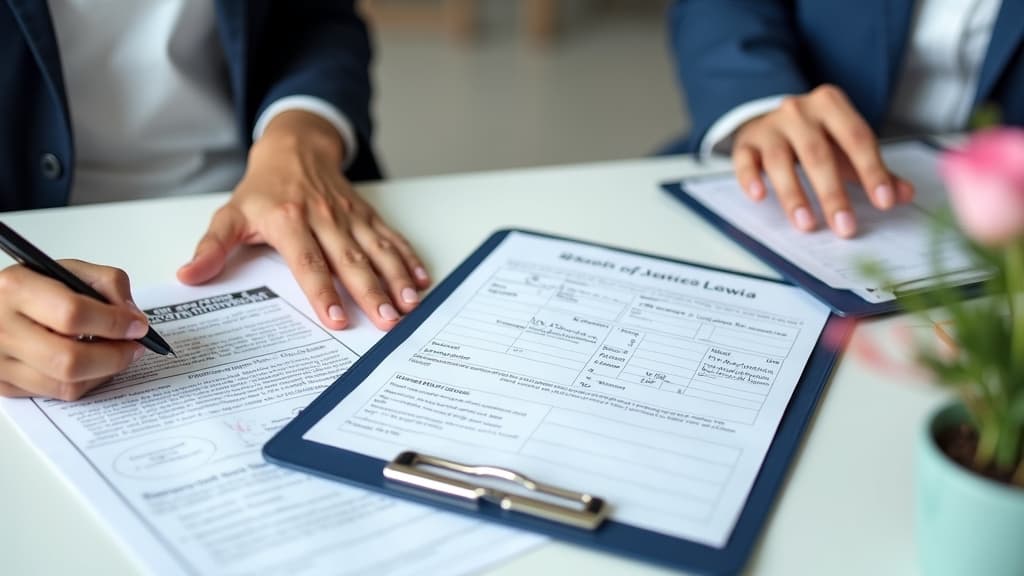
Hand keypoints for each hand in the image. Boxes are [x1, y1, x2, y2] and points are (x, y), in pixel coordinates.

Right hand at [0, 260, 147, 399]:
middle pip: (69, 359)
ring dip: (105, 373)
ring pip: (66, 384)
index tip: (137, 325)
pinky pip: (57, 395)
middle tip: (134, 347)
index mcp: (16, 289)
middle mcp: (2, 328)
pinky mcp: (4, 385)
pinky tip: (94, 365)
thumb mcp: (69, 269)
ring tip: (118, 355)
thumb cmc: (34, 286)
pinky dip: (86, 382)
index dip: (113, 323)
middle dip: (114, 356)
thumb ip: (108, 283)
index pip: (72, 314)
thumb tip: (132, 317)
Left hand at [177, 110, 429, 330]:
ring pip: (376, 249)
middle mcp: (323, 217)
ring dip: (395, 277)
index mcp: (288, 221)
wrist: (295, 145)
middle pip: (350, 260)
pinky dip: (407, 257)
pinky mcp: (366, 213)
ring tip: (409, 304)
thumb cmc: (263, 188)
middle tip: (388, 320)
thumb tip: (189, 276)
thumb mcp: (231, 215)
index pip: (308, 263)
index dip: (323, 293)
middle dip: (372, 291)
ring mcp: (349, 215)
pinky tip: (420, 279)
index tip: (338, 320)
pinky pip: (390, 236)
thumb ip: (213, 249)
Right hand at [732, 84, 914, 237]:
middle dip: (832, 193)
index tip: (884, 203)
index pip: (857, 138)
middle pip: (817, 153)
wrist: (769, 117)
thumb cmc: (813, 135)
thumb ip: (872, 169)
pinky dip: (750, 178)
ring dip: (794, 194)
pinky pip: (745, 161)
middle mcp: (798, 111)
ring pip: (780, 160)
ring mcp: (769, 126)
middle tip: (844, 227)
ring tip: (806, 224)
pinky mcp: (745, 142)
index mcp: (831, 105)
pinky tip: (759, 196)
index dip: (872, 171)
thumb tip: (904, 194)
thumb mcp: (844, 145)